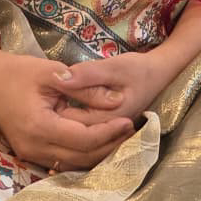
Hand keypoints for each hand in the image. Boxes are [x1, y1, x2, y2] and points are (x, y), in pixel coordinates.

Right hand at [0, 50, 135, 171]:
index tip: (129, 120)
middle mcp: (34, 148)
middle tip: (130, 130)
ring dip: (97, 151)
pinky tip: (97, 139)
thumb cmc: (17, 71)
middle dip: (108, 145)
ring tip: (119, 135)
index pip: (83, 138)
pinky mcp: (30, 152)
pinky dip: (82, 151)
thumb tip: (116, 100)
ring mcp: (30, 153)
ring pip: (73, 162)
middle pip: (81, 157)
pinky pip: (62, 159)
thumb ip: (85, 88)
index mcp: (39, 127)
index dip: (109, 131)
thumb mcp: (53, 72)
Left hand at [53, 49, 172, 127]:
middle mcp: (106, 133)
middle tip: (45, 95)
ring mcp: (107, 133)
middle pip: (70, 131)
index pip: (70, 121)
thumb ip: (88, 74)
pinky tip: (62, 109)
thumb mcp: (114, 66)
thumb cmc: (137, 68)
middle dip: (55, 115)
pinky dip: (71, 122)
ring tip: (51, 101)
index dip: (52, 106)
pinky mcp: (105, 128)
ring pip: (75, 134)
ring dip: (61, 120)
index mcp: (108, 119)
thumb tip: (60, 78)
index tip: (43, 91)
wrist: (158, 74)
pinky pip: (83, 131)